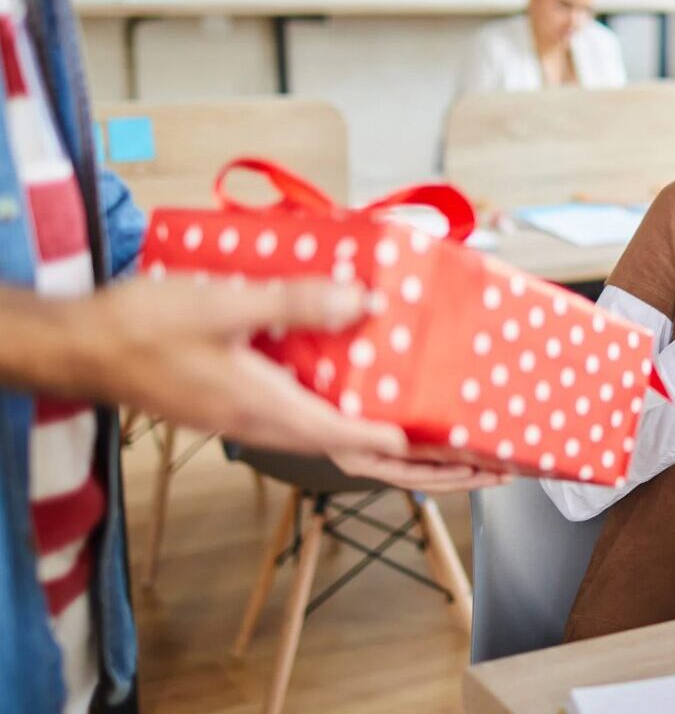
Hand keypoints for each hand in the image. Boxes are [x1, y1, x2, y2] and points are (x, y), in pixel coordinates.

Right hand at [69, 276, 508, 491]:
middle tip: (493, 468)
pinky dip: (367, 424)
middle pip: (373, 460)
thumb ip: (299, 303)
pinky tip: (384, 405)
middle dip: (438, 469)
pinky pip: (324, 424)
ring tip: (457, 448)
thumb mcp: (227, 304)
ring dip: (409, 452)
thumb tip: (368, 302)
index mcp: (278, 414)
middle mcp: (278, 427)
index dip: (428, 455)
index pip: (370, 445)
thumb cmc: (144, 328)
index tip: (476, 458)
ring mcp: (264, 420)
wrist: (82, 347)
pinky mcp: (253, 405)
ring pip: (351, 445)